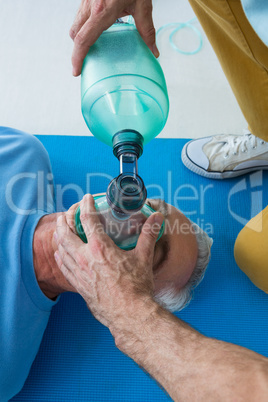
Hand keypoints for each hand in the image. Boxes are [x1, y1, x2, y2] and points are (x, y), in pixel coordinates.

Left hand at [54, 194, 163, 334]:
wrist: (129, 314)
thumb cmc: (137, 287)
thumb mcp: (144, 256)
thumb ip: (149, 234)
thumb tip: (157, 217)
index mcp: (100, 248)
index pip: (88, 219)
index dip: (86, 205)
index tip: (86, 198)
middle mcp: (84, 258)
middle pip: (66, 232)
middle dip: (64, 219)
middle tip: (67, 212)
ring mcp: (79, 273)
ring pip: (61, 249)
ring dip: (59, 235)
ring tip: (60, 229)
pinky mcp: (78, 285)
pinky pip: (63, 267)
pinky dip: (60, 256)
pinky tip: (60, 253)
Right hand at [70, 0, 158, 75]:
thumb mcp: (143, 4)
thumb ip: (146, 29)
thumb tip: (153, 51)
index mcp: (102, 10)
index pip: (84, 39)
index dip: (78, 57)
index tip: (76, 70)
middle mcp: (90, 4)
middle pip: (75, 34)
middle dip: (78, 50)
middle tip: (86, 62)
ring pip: (76, 24)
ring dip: (81, 37)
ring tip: (93, 47)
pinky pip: (81, 14)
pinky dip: (85, 26)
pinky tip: (98, 29)